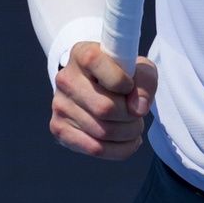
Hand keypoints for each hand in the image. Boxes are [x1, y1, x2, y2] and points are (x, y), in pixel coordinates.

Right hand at [49, 41, 157, 160]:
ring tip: (133, 125)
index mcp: (82, 53)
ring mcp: (59, 105)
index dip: (123, 81)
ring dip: (128, 133)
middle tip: (136, 113)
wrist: (98, 87)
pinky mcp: (58, 128)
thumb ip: (145, 81)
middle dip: (130, 116)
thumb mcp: (139, 68)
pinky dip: (119, 149)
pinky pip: (94, 148)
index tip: (130, 86)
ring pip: (103, 131)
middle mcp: (65, 78)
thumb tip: (138, 108)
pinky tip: (127, 141)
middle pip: (105, 108)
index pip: (97, 64)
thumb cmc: (122, 74)